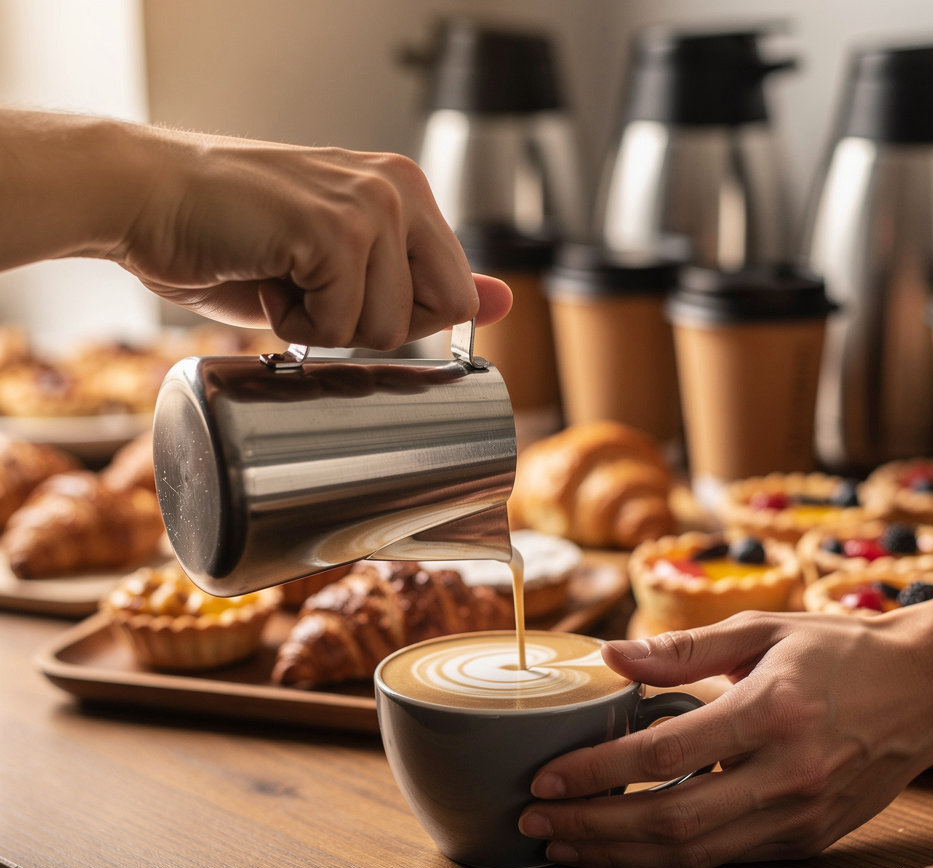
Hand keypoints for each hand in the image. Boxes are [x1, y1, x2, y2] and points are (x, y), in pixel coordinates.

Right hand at [119, 129, 511, 348]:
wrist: (145, 198)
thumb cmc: (236, 235)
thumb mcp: (343, 266)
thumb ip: (422, 284)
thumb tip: (502, 304)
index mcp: (406, 192)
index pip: (458, 294)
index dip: (405, 319)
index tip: (349, 298)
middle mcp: (399, 189)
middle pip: (440, 315)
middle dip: (376, 327)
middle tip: (316, 290)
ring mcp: (370, 205)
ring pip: (388, 329)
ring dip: (326, 324)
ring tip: (282, 275)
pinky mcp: (333, 229)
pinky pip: (342, 324)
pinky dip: (295, 323)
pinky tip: (266, 275)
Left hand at [518, 572, 932, 867]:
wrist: (928, 689)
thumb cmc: (839, 650)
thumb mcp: (761, 630)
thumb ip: (681, 649)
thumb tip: (609, 655)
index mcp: (770, 712)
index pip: (663, 757)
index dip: (597, 774)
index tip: (546, 780)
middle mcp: (787, 775)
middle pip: (670, 823)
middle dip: (592, 830)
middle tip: (535, 824)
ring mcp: (800, 817)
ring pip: (695, 855)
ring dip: (620, 856)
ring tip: (565, 846)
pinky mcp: (808, 839)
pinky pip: (726, 859)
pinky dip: (668, 860)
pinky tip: (625, 848)